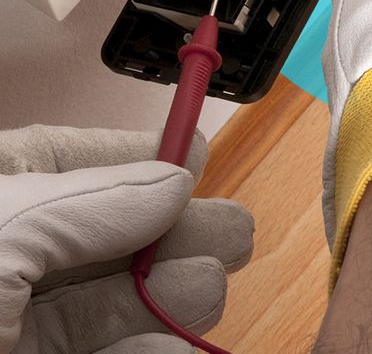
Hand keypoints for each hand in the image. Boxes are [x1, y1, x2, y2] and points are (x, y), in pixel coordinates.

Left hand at [0, 125, 252, 353]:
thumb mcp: (1, 232)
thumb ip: (86, 203)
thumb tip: (172, 181)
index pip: (62, 160)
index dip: (134, 155)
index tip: (194, 155)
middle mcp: (2, 258)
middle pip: (101, 232)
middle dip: (174, 229)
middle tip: (230, 229)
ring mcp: (14, 325)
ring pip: (109, 300)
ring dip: (172, 293)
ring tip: (211, 286)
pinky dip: (152, 348)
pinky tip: (179, 342)